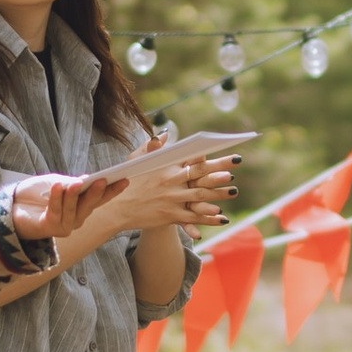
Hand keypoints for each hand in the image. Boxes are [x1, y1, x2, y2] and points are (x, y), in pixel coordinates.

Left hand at [7, 167, 129, 245]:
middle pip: (89, 205)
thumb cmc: (38, 194)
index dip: (113, 190)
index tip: (124, 179)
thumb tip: (85, 180)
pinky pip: (55, 211)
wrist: (14, 207)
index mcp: (82, 206)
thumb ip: (71, 184)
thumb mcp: (57, 183)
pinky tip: (58, 186)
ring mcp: (64, 226)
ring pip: (73, 209)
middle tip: (102, 180)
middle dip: (96, 193)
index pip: (101, 198)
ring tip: (77, 182)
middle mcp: (77, 219)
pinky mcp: (49, 228)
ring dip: (74, 195)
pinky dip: (56, 198)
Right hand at [93, 149, 240, 238]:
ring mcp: (171, 200)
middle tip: (234, 166)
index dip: (207, 153)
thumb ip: (152, 146)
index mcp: (164, 166)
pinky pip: (193, 217)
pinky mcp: (170, 216)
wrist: (116, 208)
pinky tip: (221, 216)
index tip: (220, 147)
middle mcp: (169, 182)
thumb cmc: (126, 182)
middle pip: (199, 175)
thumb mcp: (136, 160)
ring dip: (218, 193)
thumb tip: (166, 134)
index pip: (189, 157)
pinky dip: (208, 217)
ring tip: (233, 190)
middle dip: (218, 170)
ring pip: (199, 197)